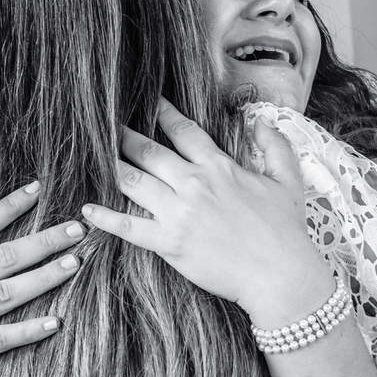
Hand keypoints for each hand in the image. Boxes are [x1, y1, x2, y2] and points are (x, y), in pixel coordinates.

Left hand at [83, 98, 333, 328]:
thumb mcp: (289, 181)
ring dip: (110, 167)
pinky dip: (104, 217)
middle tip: (105, 124)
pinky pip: (128, 226)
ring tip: (91, 156)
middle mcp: (194, 185)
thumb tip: (260, 123)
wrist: (280, 275)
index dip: (164, 113)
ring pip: (133, 182)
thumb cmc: (286, 231)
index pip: (184, 131)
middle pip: (149, 152)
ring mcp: (178, 214)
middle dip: (125, 136)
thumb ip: (275, 147)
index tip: (149, 102)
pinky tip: (87, 209)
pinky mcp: (169, 243)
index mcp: (219, 168)